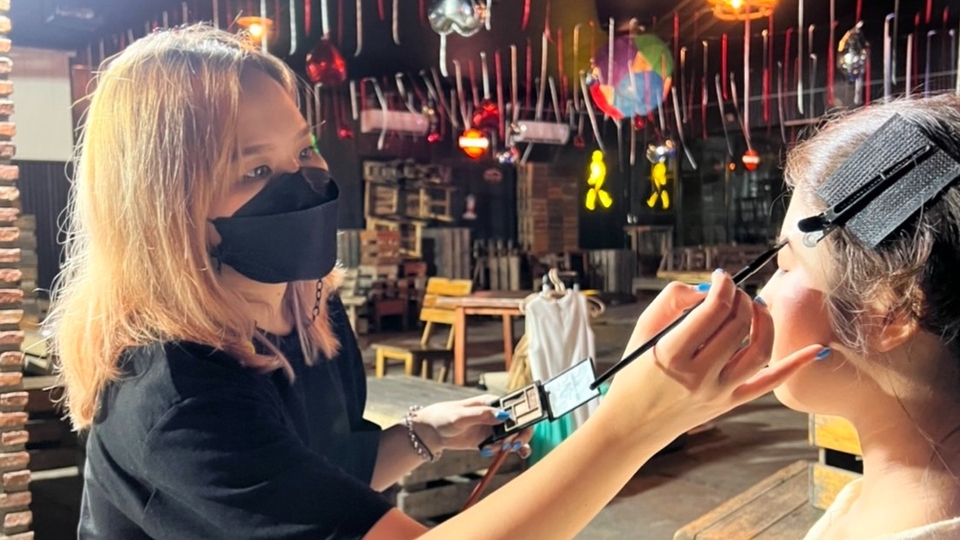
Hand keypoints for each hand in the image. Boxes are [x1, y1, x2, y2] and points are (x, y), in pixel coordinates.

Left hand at [413, 395, 532, 456]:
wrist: (432, 431)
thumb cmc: (444, 417)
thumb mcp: (460, 416)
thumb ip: (481, 415)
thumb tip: (504, 415)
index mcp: (492, 402)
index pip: (516, 408)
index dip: (522, 418)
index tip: (515, 431)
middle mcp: (497, 414)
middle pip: (520, 424)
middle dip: (519, 435)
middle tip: (508, 445)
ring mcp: (495, 428)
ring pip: (515, 436)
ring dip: (510, 445)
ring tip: (490, 449)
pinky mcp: (490, 440)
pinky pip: (507, 446)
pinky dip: (514, 450)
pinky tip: (512, 454)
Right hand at [601, 270, 823, 446]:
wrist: (633, 423)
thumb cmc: (634, 372)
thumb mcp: (642, 331)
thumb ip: (671, 300)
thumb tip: (707, 288)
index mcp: (673, 354)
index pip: (713, 310)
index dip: (723, 286)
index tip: (720, 278)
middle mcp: (700, 376)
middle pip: (737, 325)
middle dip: (740, 298)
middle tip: (732, 292)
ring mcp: (719, 392)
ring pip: (759, 349)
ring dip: (763, 321)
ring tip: (754, 307)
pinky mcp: (731, 403)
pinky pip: (769, 383)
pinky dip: (793, 365)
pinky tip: (814, 350)